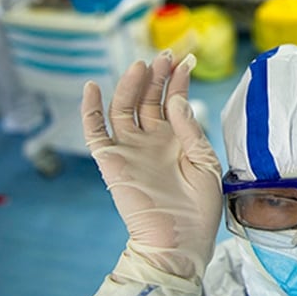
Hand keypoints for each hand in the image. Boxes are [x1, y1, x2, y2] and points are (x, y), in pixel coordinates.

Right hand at [82, 50, 222, 281]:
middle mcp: (153, 140)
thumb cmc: (200, 207)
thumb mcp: (206, 161)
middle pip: (149, 99)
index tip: (186, 60)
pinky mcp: (112, 161)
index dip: (178, 80)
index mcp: (177, 140)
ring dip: (131, 85)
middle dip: (157, 76)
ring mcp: (131, 149)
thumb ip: (190, 129)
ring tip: (142, 65)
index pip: (174, 101)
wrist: (180, 240)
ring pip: (125, 108)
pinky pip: (95, 131)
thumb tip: (176, 98)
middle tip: (165, 55)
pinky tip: (93, 87)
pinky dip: (90, 109)